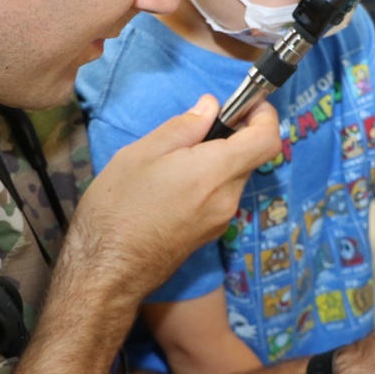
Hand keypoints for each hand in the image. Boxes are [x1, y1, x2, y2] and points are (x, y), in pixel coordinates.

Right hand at [66, 95, 279, 299]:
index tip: (246, 104)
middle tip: (195, 128)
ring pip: (232, 176)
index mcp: (214, 172)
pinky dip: (207, 181)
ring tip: (173, 159)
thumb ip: (183, 127)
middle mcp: (227, 198)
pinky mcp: (209, 233)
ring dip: (215, 160)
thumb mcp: (141, 153)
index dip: (264, 116)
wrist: (108, 270)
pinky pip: (219, 196)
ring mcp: (220, 220)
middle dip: (231, 136)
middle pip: (249, 157)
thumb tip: (210, 107)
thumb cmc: (117, 208)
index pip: (267, 140)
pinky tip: (172, 184)